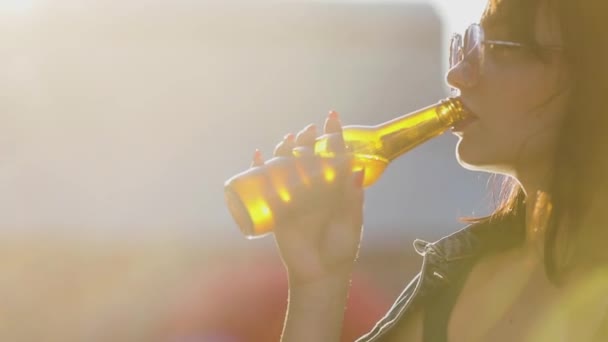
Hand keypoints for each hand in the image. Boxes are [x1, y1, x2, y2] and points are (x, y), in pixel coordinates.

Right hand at [252, 111, 365, 284]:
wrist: (322, 272)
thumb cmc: (340, 245)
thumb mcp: (351, 218)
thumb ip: (353, 196)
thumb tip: (358, 167)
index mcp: (333, 186)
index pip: (331, 155)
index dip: (331, 135)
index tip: (332, 118)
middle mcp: (312, 186)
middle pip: (305, 155)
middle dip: (305, 139)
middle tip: (309, 131)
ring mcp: (293, 195)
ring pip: (284, 164)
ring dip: (283, 148)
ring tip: (287, 139)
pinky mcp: (277, 208)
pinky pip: (264, 185)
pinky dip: (258, 169)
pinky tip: (258, 156)